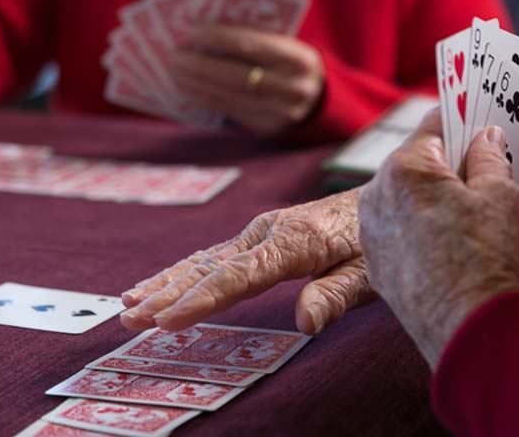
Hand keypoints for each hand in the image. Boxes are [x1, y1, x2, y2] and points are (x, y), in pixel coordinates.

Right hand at [120, 189, 375, 333]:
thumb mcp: (372, 270)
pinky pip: (214, 256)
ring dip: (165, 282)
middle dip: (167, 294)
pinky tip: (159, 284)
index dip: (200, 300)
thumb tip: (305, 324)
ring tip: (128, 303)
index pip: (239, 277)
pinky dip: (182, 271)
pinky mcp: (260, 235)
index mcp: (295, 241)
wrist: (390, 195)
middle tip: (129, 318)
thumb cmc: (383, 238)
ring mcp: (261, 231)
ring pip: (205, 260)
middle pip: (210, 268)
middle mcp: (269, 232)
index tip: (166, 321)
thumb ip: (336, 295)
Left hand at [171, 25, 324, 135]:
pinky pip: (231, 112)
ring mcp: (282, 112)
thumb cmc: (291, 61)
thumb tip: (205, 32)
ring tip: (176, 70)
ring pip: (230, 96)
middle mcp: (293, 88)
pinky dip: (206, 98)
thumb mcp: (286, 44)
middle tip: (175, 54)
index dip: (218, 37)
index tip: (191, 30)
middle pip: (237, 75)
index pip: (252, 44)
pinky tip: (189, 88)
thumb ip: (256, 36)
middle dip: (201, 64)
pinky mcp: (269, 128)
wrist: (320, 97)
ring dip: (197, 83)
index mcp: (300, 58)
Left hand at [358, 110, 518, 367]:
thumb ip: (489, 156)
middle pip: (415, 162)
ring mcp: (370, 230)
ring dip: (430, 197)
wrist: (466, 325)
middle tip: (481, 169)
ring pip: (404, 197)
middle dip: (447, 163)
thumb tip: (485, 137)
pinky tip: (449, 241)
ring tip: (468, 211)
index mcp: (405, 167)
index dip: (461, 120)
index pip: (434, 126)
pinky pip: (398, 229)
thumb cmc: (484, 256)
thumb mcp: (500, 194)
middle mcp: (376, 193)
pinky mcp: (374, 262)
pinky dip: (419, 227)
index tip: (475, 117)